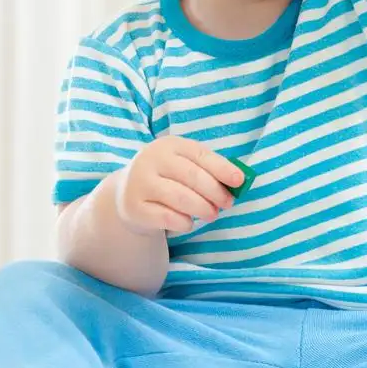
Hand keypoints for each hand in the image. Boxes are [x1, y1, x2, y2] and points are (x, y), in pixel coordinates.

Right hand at [116, 136, 243, 234]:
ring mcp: (140, 183)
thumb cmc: (167, 177)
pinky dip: (185, 223)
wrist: (126, 193)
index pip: (200, 154)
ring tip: (212, 215)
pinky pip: (168, 218)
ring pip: (181, 198)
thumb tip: (237, 182)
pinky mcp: (134, 207)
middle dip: (215, 192)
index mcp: (169, 144)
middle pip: (192, 176)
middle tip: (228, 204)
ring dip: (203, 209)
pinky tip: (189, 222)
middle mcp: (152, 160)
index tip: (239, 181)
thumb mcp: (183, 165)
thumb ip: (207, 170)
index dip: (222, 168)